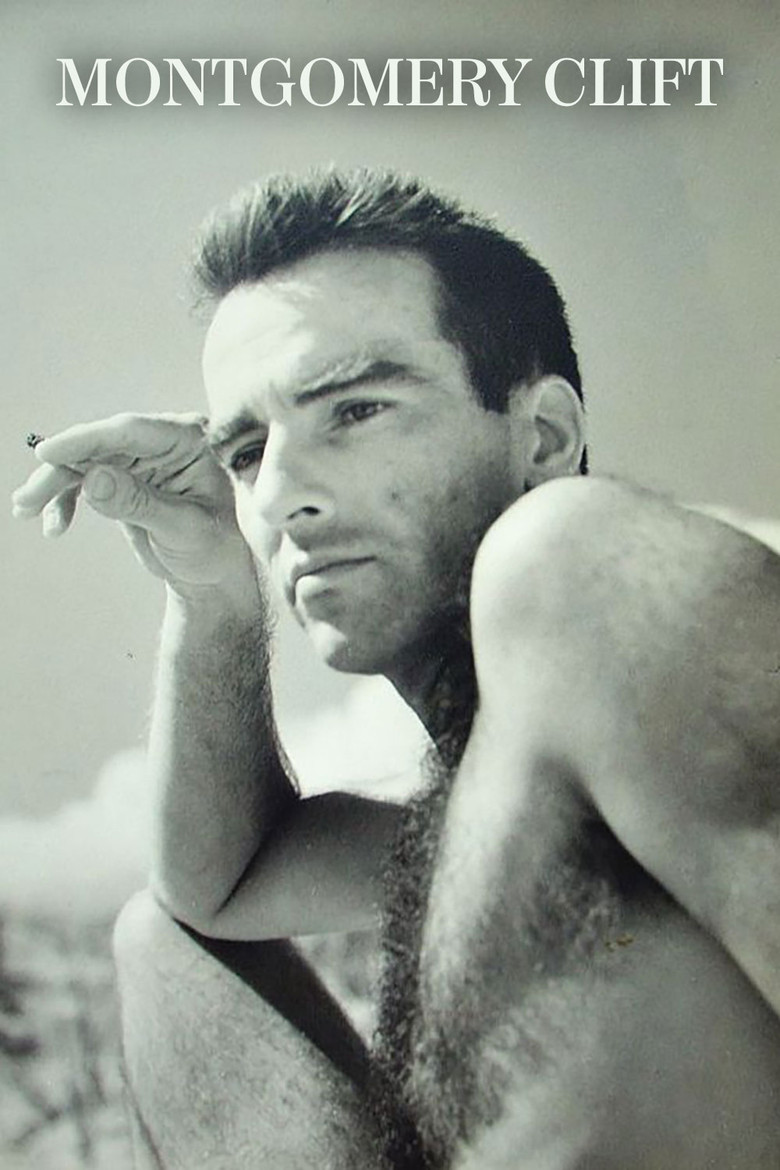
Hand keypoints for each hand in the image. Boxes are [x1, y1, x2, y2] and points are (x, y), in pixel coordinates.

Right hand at [12, 412, 253, 594]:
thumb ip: (140, 504)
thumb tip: (92, 479)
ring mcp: (144, 459)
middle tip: (27, 497)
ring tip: (26, 510)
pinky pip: (87, 480)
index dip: (86, 440)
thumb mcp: (183, 529)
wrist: (216, 576)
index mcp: (192, 440)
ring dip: (55, 485)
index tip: (47, 452)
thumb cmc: (218, 549)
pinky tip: (54, 525)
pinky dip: (66, 500)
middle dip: (60, 468)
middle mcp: (166, 442)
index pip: (131, 430)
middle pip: (101, 445)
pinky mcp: (127, 479)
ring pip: (87, 461)